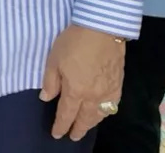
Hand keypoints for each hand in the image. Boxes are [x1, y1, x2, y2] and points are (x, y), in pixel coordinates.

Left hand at [40, 25, 124, 141]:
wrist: (102, 28)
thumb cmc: (73, 42)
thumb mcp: (53, 60)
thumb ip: (50, 82)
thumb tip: (46, 98)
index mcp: (75, 91)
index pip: (66, 114)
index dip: (61, 126)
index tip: (57, 134)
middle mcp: (93, 96)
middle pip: (85, 119)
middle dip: (78, 129)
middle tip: (72, 136)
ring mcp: (108, 91)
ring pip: (100, 114)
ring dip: (92, 123)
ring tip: (86, 126)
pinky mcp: (119, 83)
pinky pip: (113, 105)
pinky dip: (106, 112)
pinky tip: (103, 111)